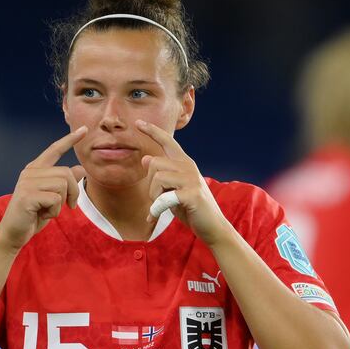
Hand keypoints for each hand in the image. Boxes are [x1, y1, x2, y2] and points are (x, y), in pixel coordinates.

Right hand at [0, 126, 87, 250]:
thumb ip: (64, 183)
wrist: (13, 233)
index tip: (84, 129)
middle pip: (66, 173)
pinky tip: (42, 215)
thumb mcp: (53, 198)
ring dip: (63, 203)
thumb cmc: (33, 215)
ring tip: (50, 210)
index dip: (70, 140)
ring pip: (63, 185)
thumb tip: (81, 169)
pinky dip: (54, 211)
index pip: (54, 150)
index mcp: (35, 169)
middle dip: (73, 192)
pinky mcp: (27, 195)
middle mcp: (30, 172)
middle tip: (68, 206)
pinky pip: (55, 199)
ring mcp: (27, 183)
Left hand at [136, 119, 230, 244]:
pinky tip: (153, 217)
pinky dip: (156, 209)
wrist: (212, 226)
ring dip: (153, 197)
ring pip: (158, 178)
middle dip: (150, 185)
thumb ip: (161, 174)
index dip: (152, 131)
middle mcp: (188, 166)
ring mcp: (192, 179)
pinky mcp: (192, 194)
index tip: (138, 122)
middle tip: (157, 200)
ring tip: (160, 207)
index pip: (167, 142)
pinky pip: (164, 197)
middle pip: (155, 163)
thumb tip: (146, 159)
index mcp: (184, 163)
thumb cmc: (190, 207)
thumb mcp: (172, 189)